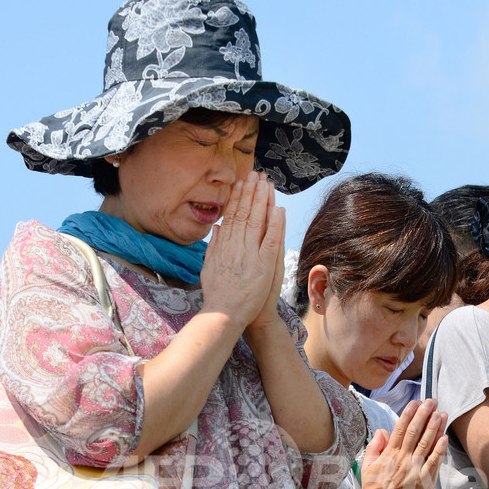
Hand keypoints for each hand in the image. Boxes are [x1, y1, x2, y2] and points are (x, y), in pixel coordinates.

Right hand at [199, 171, 284, 329]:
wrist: (224, 315)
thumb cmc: (217, 295)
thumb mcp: (209, 267)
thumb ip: (213, 247)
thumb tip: (217, 228)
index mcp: (224, 245)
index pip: (232, 215)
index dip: (238, 197)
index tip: (243, 182)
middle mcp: (236, 246)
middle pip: (245, 213)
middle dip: (251, 192)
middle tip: (257, 174)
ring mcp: (250, 254)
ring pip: (257, 221)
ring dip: (263, 201)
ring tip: (267, 183)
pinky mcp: (264, 265)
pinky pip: (271, 240)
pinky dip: (275, 223)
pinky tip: (279, 208)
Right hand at [360, 399, 448, 488]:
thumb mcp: (367, 465)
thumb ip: (374, 447)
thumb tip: (381, 431)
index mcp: (389, 453)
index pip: (400, 428)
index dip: (409, 414)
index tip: (415, 402)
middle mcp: (402, 458)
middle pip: (415, 431)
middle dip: (424, 414)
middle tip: (432, 401)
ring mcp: (414, 468)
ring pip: (426, 443)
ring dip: (434, 427)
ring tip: (441, 413)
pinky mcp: (423, 480)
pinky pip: (433, 461)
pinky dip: (439, 448)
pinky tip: (444, 436)